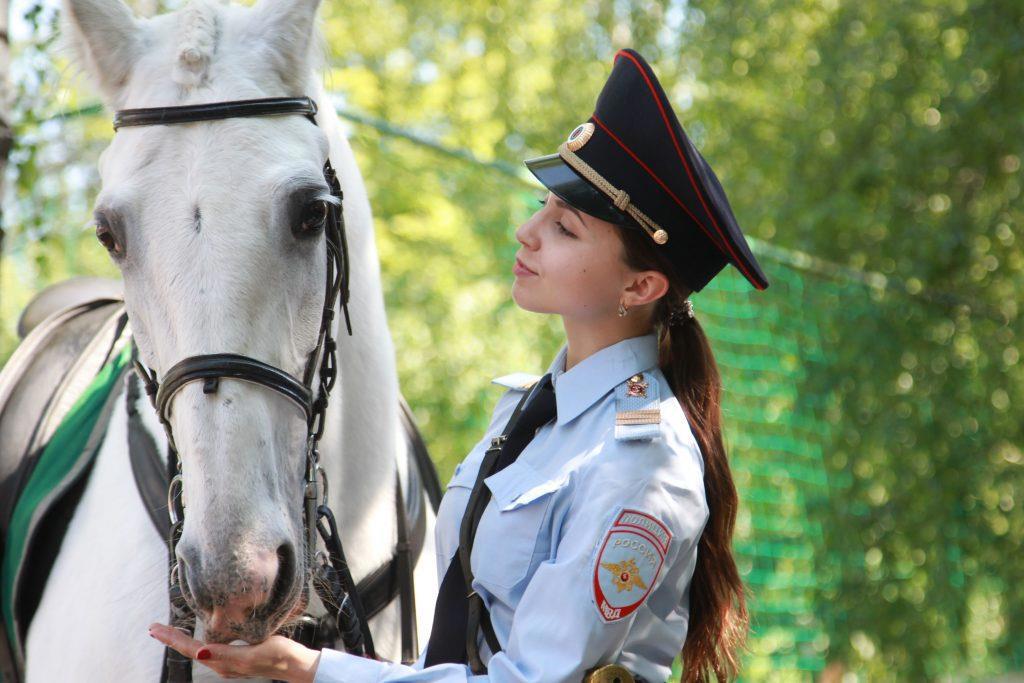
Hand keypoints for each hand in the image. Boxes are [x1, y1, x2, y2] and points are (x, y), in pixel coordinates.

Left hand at [148, 623, 320, 681]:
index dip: (173, 639)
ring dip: (182, 641)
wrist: (296, 666)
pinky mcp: (237, 659)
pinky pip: (210, 651)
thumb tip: (200, 652)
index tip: (155, 629)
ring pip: (199, 651)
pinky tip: (198, 638)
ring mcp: (229, 663)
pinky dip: (197, 642)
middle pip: (191, 650)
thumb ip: (227, 653)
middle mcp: (223, 665)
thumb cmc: (279, 656)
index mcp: (224, 662)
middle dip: (172, 638)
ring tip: (169, 631)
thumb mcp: (254, 652)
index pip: (192, 649)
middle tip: (155, 628)